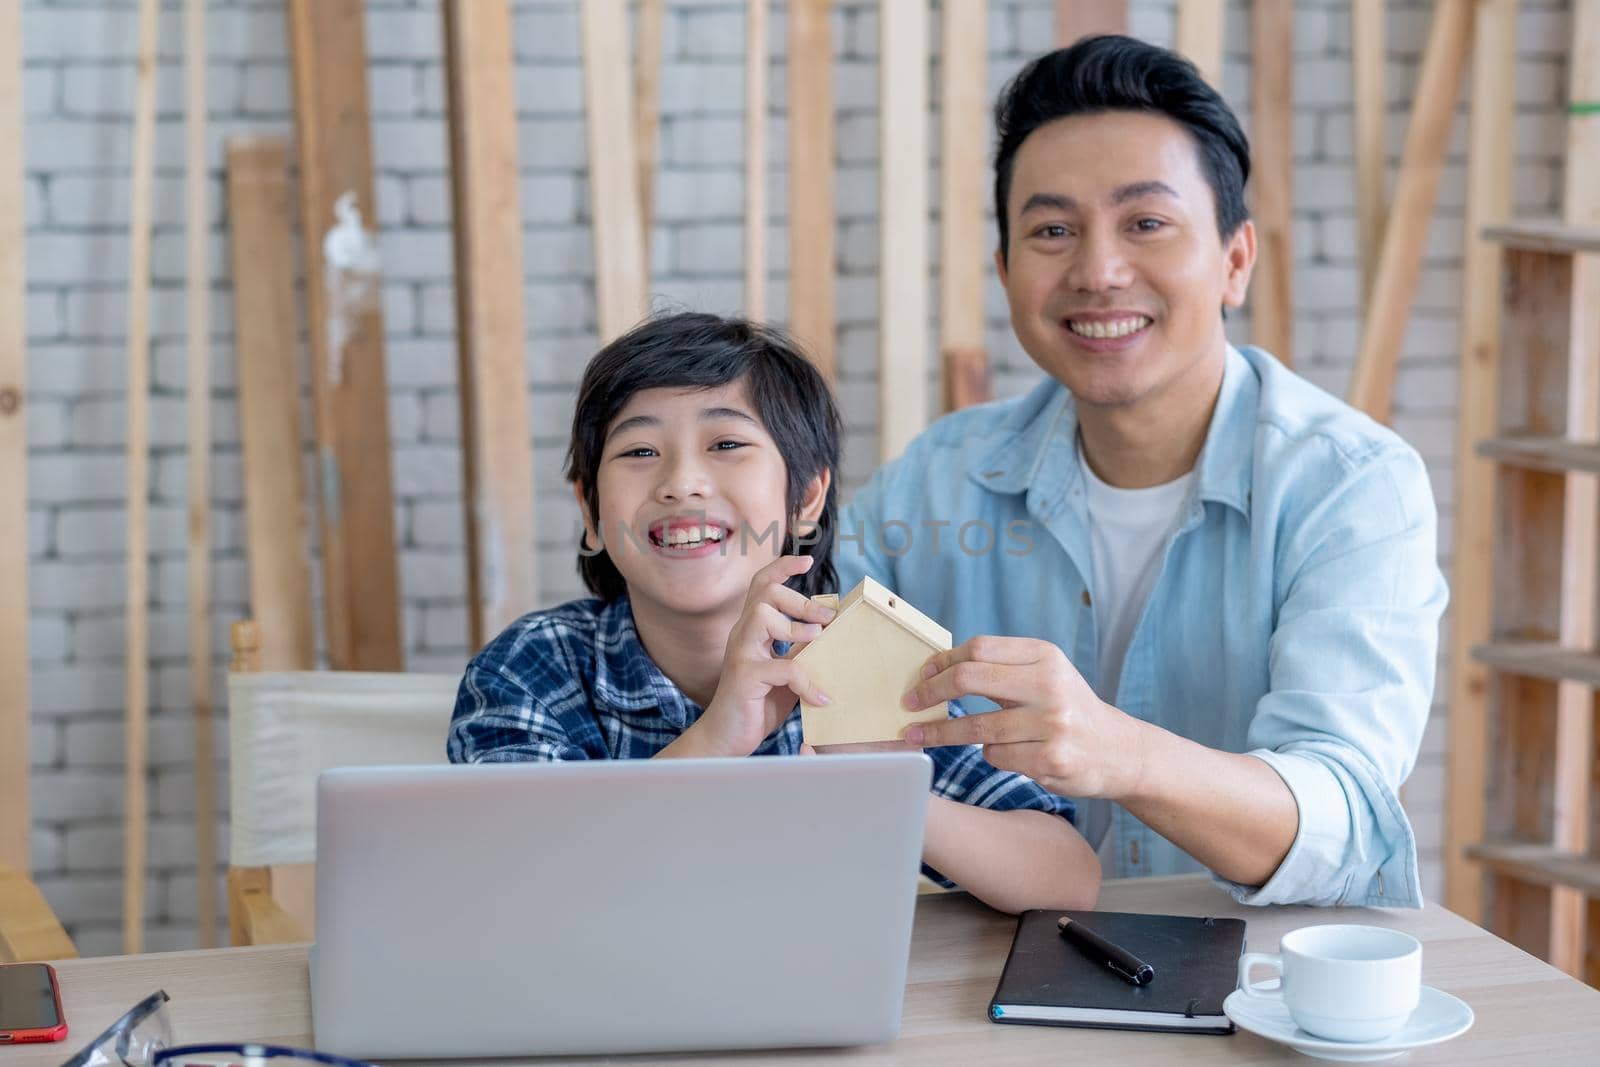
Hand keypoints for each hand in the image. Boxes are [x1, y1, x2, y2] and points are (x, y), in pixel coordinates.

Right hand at [692, 555, 836, 756]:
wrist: (727, 738)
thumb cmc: (757, 703)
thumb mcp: (786, 672)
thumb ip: (801, 651)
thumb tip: (829, 632)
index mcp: (753, 629)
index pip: (761, 584)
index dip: (782, 567)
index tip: (807, 561)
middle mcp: (742, 635)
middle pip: (764, 592)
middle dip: (800, 600)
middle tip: (827, 618)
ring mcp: (740, 654)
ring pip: (762, 616)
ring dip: (796, 627)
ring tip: (817, 642)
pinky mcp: (744, 678)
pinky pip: (781, 668)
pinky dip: (806, 682)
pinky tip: (821, 698)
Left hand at [898, 636, 1146, 798]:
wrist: (1119, 751)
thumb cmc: (1068, 709)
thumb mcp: (1045, 675)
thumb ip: (1001, 668)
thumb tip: (937, 668)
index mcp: (1045, 656)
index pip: (979, 649)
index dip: (942, 661)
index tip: (919, 675)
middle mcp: (1050, 684)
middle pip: (970, 679)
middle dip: (930, 692)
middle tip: (908, 705)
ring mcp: (1052, 723)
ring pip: (977, 727)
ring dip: (943, 733)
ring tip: (919, 736)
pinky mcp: (1050, 758)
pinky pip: (996, 756)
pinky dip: (990, 755)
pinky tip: (1006, 753)